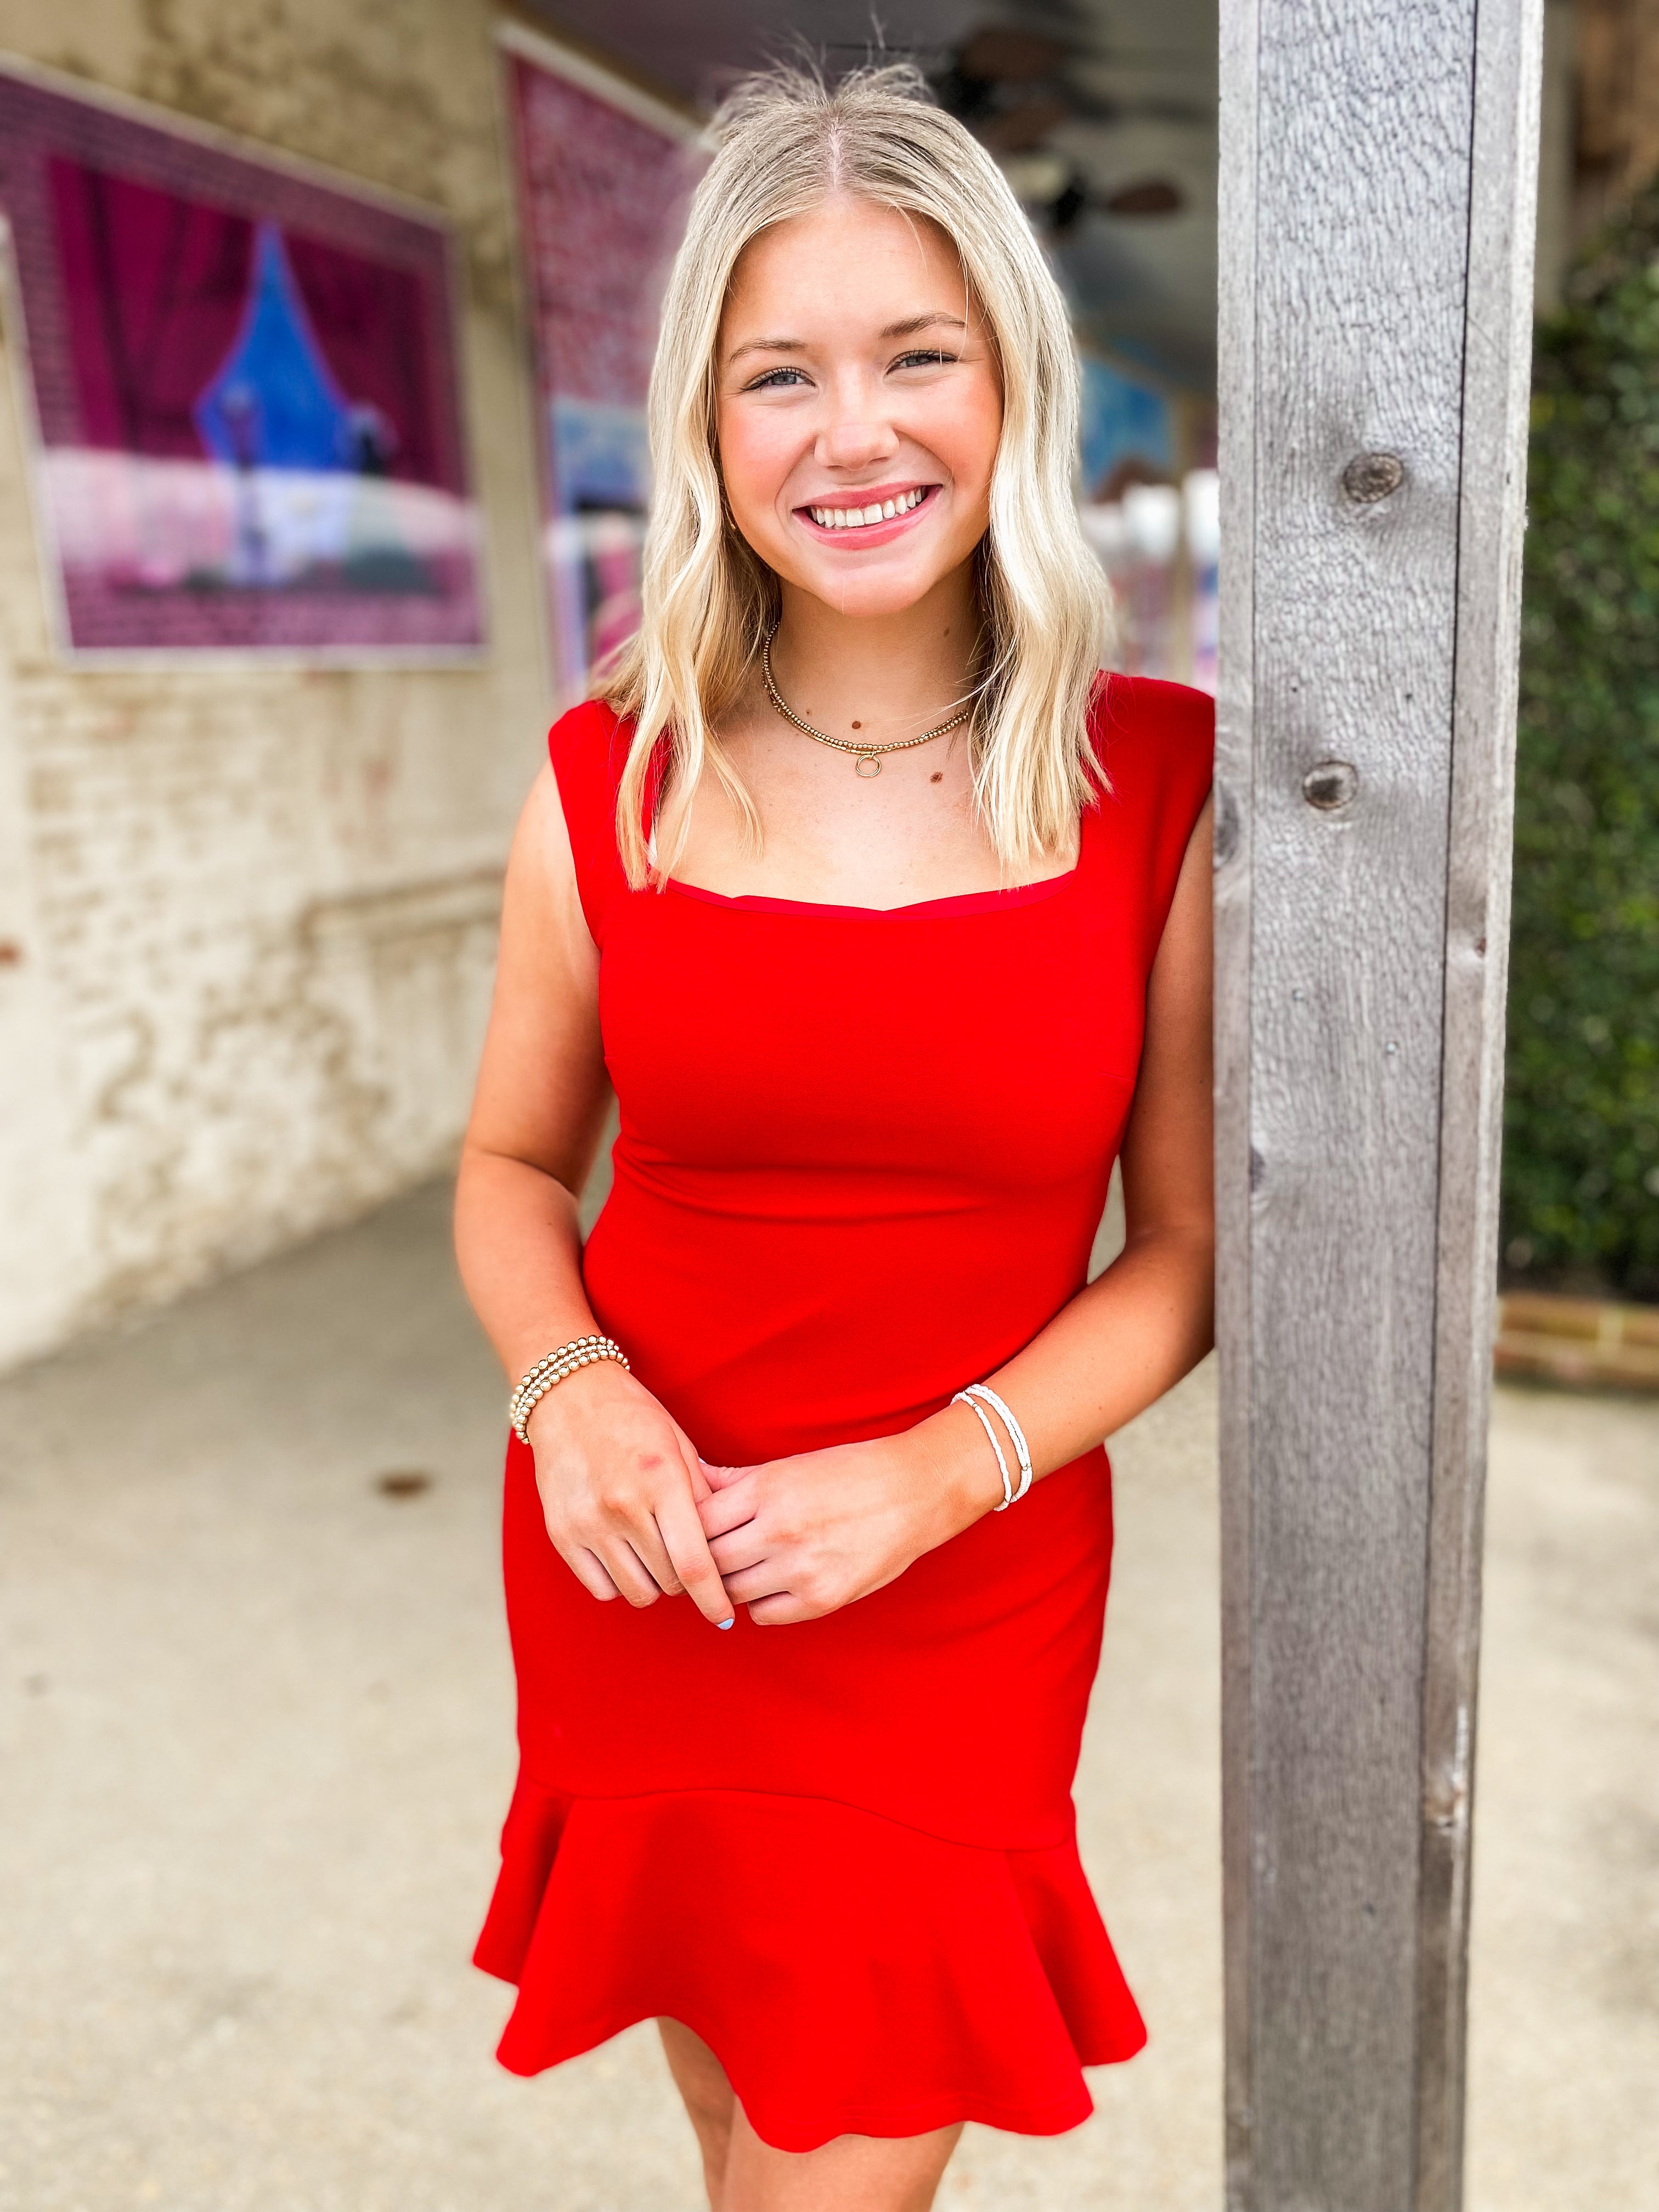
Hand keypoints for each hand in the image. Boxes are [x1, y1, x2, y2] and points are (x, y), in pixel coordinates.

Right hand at [527, 1362, 733, 1626]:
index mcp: (660, 1481)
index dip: (714, 1598)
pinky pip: (601, 1588)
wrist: (569, 1397)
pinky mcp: (562, 1534)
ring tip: (655, 1556)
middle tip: (688, 1563)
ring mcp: (587, 1523)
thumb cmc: (635, 1419)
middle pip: (668, 1582)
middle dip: (686, 1583)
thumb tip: (729, 1550)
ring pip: (636, 1591)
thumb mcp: (681, 1447)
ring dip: (654, 1584)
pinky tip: (626, 1557)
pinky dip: (620, 1583)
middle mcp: (621, 1506)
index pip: (693, 1563)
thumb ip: (704, 1499)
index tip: (725, 1616)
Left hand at [696, 1427, 990, 1625]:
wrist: (914, 1492)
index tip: (689, 1532)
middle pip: (710, 1560)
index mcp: (768, 1489)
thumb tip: (689, 1483)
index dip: (687, 1529)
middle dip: (703, 1561)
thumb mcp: (788, 1466)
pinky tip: (771, 1584)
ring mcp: (801, 1568)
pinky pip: (764, 1615)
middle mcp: (779, 1530)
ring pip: (732, 1591)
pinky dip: (760, 1603)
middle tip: (705, 1559)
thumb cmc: (848, 1472)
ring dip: (731, 1583)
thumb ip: (735, 1480)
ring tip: (741, 1569)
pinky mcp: (822, 1599)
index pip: (698, 1521)